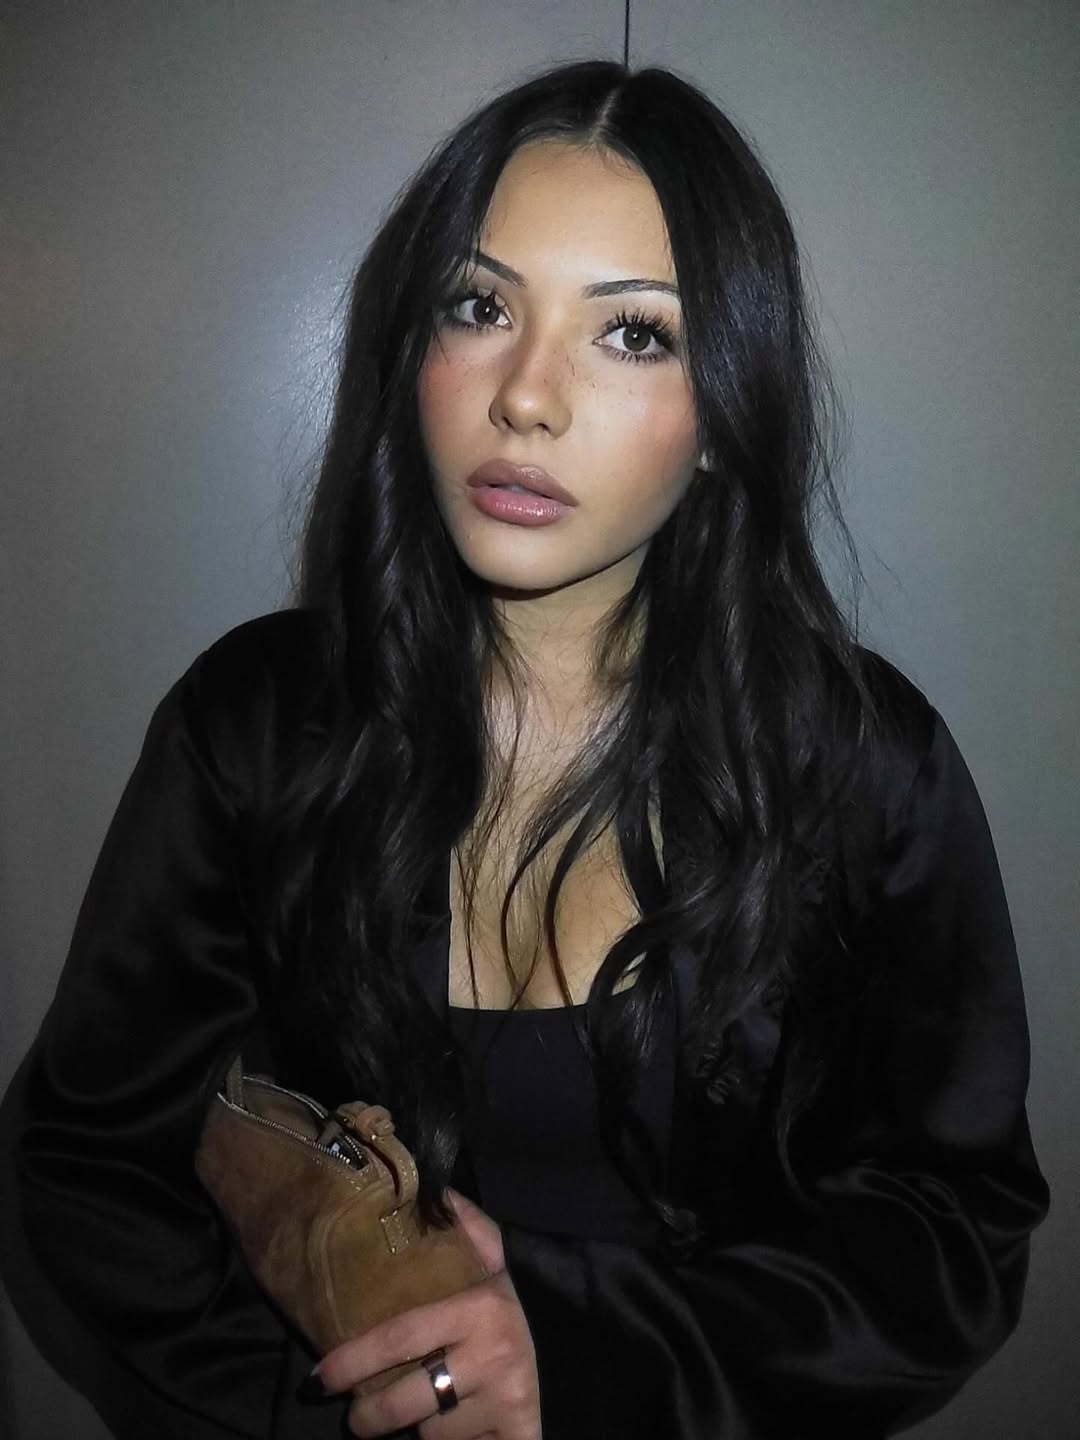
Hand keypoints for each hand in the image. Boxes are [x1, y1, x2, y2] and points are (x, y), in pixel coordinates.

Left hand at [314, 1190, 541, 1438]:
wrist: (588, 1348)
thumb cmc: (518, 1298)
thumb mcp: (493, 1255)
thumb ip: (458, 1224)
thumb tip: (418, 1186)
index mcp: (480, 1308)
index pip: (397, 1339)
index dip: (350, 1362)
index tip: (317, 1378)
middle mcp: (494, 1357)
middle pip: (405, 1403)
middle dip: (369, 1414)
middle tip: (357, 1413)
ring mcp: (507, 1403)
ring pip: (431, 1435)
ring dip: (418, 1429)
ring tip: (423, 1410)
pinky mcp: (520, 1437)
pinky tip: (455, 1431)